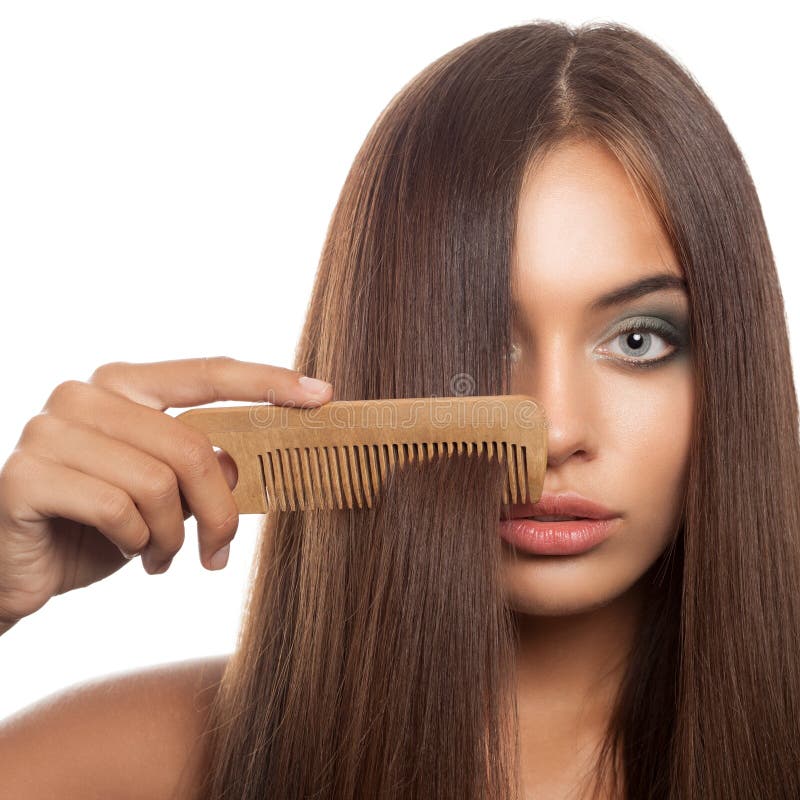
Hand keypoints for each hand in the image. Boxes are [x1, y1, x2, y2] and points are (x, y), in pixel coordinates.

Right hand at [0, 356, 332, 626]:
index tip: (321, 395)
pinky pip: (116, 510)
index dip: (268, 382)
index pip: (208, 372)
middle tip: (221, 550)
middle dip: (221, 510)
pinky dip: (136, 543)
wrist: (20, 566)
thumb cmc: (100, 523)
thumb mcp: (166, 493)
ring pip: (159, 483)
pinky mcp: (26, 475)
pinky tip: (128, 555)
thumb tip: (253, 465)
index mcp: (124, 384)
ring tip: (161, 554)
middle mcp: (85, 395)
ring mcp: (50, 430)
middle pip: (192, 445)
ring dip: (172, 535)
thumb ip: (205, 468)